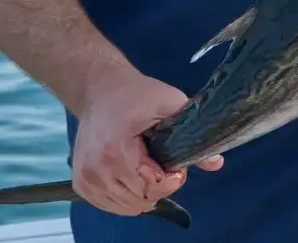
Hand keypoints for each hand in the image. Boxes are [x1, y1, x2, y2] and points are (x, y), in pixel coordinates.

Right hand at [70, 70, 222, 216]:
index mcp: (115, 152)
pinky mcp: (81, 184)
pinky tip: (134, 177)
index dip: (171, 181)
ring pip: (126, 207)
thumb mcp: (169, 103)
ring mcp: (85, 179)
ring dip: (144, 194)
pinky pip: (110, 205)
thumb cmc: (135, 94)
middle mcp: (95, 171)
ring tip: (148, 168)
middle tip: (163, 166)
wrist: (99, 90)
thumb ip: (192, 131)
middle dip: (159, 187)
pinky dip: (127, 197)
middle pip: (139, 201)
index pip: (151, 188)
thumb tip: (217, 162)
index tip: (176, 166)